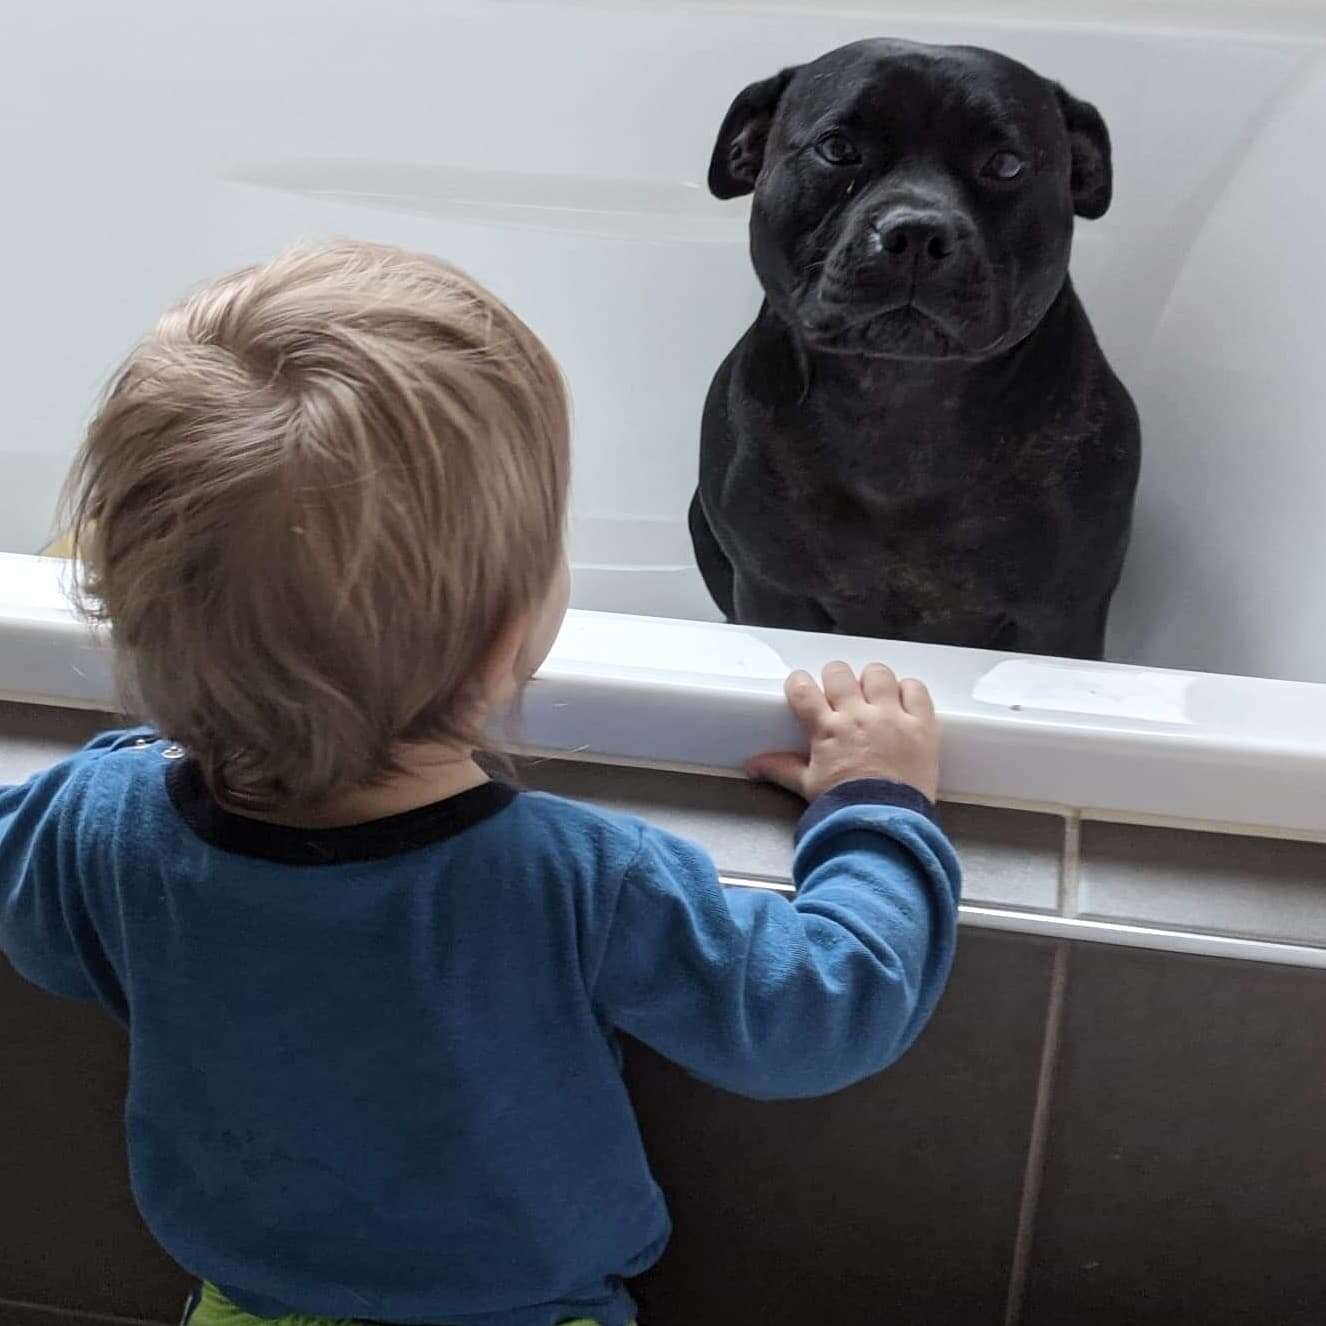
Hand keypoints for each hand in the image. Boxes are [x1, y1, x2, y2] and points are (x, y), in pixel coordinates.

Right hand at [745, 662, 938, 803]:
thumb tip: (751, 765)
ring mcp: (891, 716)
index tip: (802, 689)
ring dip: (873, 682)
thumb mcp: (808, 786)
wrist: (885, 823)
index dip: (799, 683)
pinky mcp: (921, 724)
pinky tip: (902, 702)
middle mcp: (857, 715)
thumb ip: (780, 769)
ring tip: (874, 697)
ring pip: (878, 674)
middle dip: (836, 680)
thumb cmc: (844, 806)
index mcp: (826, 728)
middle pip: (839, 672)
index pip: (802, 688)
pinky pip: (915, 689)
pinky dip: (908, 690)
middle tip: (841, 696)